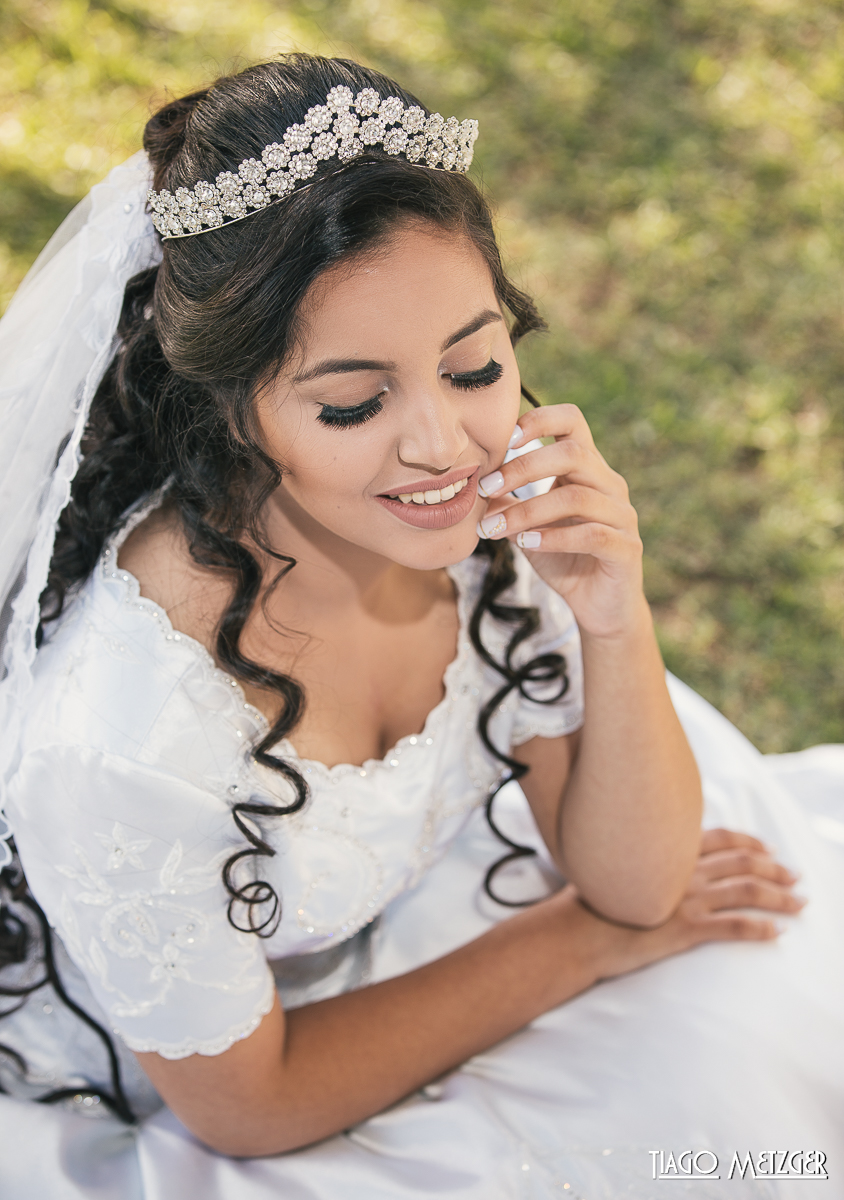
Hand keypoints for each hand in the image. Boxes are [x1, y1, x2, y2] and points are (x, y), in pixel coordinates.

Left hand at [476, 405, 642, 636]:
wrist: (598, 608)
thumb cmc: (563, 559)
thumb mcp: (528, 527)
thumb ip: (508, 503)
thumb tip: (472, 483)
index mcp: (588, 468)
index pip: (572, 421)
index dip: (539, 418)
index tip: (503, 439)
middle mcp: (610, 484)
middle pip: (573, 453)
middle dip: (523, 468)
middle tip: (485, 488)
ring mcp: (623, 516)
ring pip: (577, 497)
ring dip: (528, 511)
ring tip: (494, 527)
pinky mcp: (626, 549)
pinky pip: (592, 535)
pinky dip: (554, 538)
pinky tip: (526, 545)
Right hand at [581, 827, 805, 979]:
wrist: (573, 932)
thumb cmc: (587, 904)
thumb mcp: (615, 869)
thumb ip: (640, 860)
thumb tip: (649, 858)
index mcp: (666, 852)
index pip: (719, 838)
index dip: (749, 841)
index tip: (769, 848)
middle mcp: (680, 871)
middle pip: (741, 862)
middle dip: (774, 868)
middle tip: (796, 876)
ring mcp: (684, 899)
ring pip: (746, 891)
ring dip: (779, 897)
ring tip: (799, 903)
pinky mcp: (683, 929)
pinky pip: (732, 927)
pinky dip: (759, 929)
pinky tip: (776, 934)